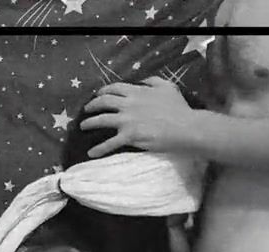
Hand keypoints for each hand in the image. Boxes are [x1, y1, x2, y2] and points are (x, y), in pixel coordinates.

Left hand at [79, 78, 196, 157]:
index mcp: (136, 92)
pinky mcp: (129, 136)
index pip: (114, 88)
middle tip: (87, 110)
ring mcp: (127, 120)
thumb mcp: (168, 87)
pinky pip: (110, 143)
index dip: (103, 91)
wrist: (185, 127)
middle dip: (92, 105)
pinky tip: (91, 153)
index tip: (98, 94)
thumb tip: (143, 81)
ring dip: (89, 123)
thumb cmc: (178, 108)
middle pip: (103, 102)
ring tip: (83, 126)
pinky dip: (99, 149)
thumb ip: (153, 81)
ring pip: (101, 120)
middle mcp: (128, 104)